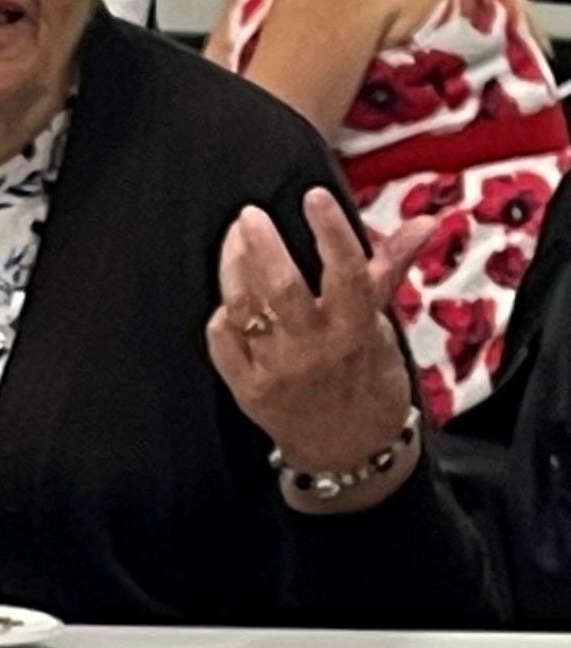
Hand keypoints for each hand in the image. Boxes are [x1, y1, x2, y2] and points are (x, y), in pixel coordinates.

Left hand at [209, 187, 419, 493]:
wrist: (348, 450)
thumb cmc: (367, 378)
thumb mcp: (382, 326)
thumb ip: (388, 270)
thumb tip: (425, 222)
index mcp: (355, 330)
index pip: (347, 272)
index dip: (331, 232)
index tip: (315, 196)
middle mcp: (314, 350)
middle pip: (281, 288)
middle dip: (262, 245)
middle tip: (250, 214)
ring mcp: (277, 370)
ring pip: (243, 309)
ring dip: (233, 269)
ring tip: (235, 240)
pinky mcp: (247, 388)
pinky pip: (223, 339)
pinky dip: (224, 313)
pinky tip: (231, 296)